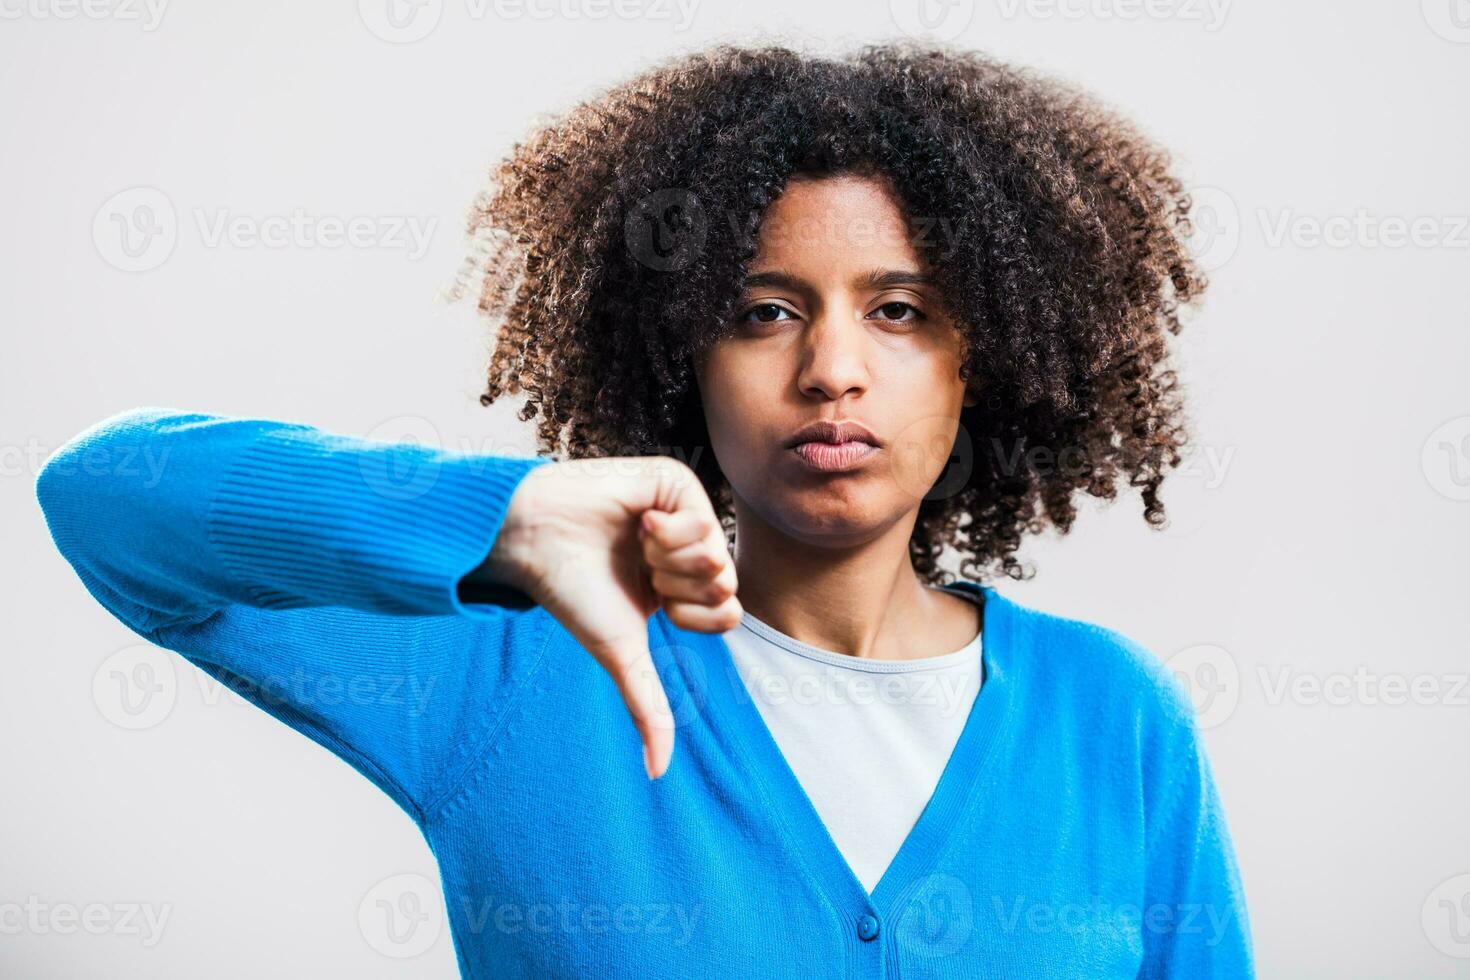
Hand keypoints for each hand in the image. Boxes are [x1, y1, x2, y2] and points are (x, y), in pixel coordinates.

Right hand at [480, 456, 741, 778]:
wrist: (537, 541)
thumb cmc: (571, 593)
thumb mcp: (621, 655)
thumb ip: (648, 708)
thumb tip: (657, 773)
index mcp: (679, 584)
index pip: (727, 612)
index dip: (693, 615)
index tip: (654, 601)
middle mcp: (687, 548)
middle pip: (728, 582)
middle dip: (680, 586)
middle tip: (641, 569)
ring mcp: (684, 512)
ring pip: (719, 551)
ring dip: (671, 558)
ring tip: (634, 543)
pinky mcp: (675, 481)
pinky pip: (704, 517)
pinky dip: (668, 529)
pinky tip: (637, 519)